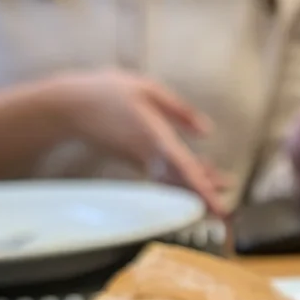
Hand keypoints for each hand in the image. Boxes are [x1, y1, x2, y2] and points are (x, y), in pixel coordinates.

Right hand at [48, 69, 227, 213]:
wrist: (70, 107)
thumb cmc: (108, 92)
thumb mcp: (148, 90)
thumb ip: (179, 111)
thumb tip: (206, 131)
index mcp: (155, 138)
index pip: (185, 170)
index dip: (204, 191)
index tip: (220, 209)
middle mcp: (150, 156)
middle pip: (184, 184)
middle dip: (206, 195)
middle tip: (229, 210)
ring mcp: (143, 162)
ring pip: (177, 181)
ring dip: (199, 186)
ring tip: (223, 183)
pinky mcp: (137, 162)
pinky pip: (166, 175)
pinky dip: (184, 178)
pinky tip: (202, 173)